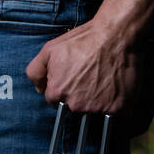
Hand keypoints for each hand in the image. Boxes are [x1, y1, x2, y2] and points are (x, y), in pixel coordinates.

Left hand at [25, 17, 144, 118]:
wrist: (114, 36)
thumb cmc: (83, 40)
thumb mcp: (49, 49)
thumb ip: (36, 72)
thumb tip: (39, 89)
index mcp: (57, 92)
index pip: (55, 102)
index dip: (64, 90)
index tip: (74, 80)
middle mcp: (76, 105)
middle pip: (74, 109)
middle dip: (79, 97)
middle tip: (90, 79)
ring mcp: (97, 108)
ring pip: (94, 113)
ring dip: (98, 103)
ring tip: (104, 82)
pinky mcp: (118, 109)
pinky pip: (115, 117)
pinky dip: (116, 107)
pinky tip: (116, 91)